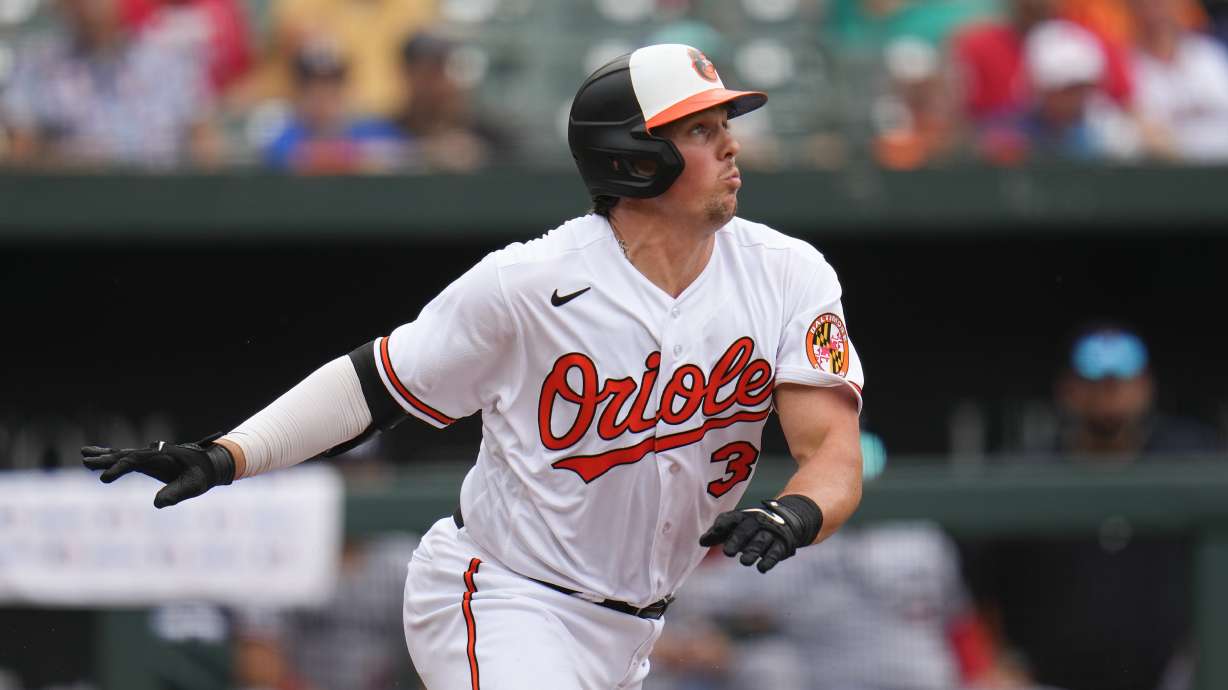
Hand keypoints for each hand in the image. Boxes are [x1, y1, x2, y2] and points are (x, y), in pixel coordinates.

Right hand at [82, 433, 234, 507]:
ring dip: (104, 456)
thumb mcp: (193, 486)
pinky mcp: (147, 460)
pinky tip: (94, 457)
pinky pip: (125, 458)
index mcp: (161, 456)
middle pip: (125, 455)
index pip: (135, 461)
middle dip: (106, 460)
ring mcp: (149, 456)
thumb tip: (158, 504)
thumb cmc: (202, 475)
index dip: (118, 469)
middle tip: (87, 463)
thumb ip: (176, 494)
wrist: (210, 464)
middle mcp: (152, 453)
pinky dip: (111, 457)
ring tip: (84, 455)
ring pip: (123, 455)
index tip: (104, 479)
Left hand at [698, 495, 822, 572]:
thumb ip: (718, 534)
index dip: (724, 523)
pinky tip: (761, 568)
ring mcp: (770, 532)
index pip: (732, 518)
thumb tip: (701, 542)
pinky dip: (769, 560)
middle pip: (746, 531)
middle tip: (727, 552)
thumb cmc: (752, 528)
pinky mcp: (782, 544)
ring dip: (752, 551)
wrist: (786, 522)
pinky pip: (775, 552)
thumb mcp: (736, 527)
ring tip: (744, 562)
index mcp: (743, 516)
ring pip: (760, 542)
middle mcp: (757, 522)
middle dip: (737, 540)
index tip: (716, 530)